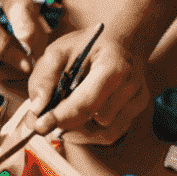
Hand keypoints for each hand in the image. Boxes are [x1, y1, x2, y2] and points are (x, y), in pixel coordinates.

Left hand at [29, 28, 149, 144]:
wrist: (118, 40)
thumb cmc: (86, 46)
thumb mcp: (59, 51)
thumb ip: (44, 76)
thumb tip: (38, 107)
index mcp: (113, 64)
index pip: (86, 102)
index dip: (61, 117)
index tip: (39, 126)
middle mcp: (131, 83)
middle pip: (96, 121)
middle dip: (69, 124)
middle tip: (45, 121)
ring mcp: (138, 98)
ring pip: (104, 133)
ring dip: (80, 131)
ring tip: (64, 117)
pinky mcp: (138, 109)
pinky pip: (111, 134)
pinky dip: (91, 133)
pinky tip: (79, 121)